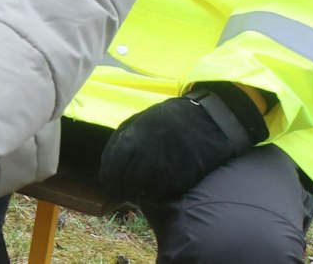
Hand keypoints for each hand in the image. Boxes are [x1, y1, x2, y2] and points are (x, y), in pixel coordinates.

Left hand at [97, 84, 267, 203]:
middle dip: (121, 190)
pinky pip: (161, 193)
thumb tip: (107, 166)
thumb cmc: (166, 119)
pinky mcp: (180, 181)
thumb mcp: (136, 122)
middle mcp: (145, 158)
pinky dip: (156, 192)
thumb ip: (119, 143)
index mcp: (130, 140)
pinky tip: (157, 184)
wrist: (205, 121)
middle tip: (123, 190)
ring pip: (142, 193)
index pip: (110, 171)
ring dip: (139, 193)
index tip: (109, 183)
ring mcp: (163, 171)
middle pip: (125, 185)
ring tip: (140, 187)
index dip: (108, 181)